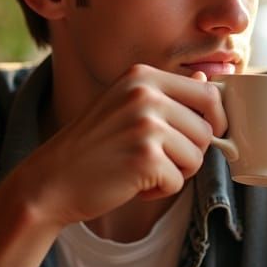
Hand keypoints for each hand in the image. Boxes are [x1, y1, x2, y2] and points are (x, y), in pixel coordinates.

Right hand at [23, 64, 226, 231]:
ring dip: (175, 173)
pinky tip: (132, 184)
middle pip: (206, 129)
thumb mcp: (126, 107)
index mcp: (142, 76)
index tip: (200, 137)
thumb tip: (208, 81)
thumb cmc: (92, 147)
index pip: (209, 93)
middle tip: (156, 160)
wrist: (51, 180)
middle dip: (189, 153)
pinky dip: (160, 191)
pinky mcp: (146, 157)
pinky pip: (179, 182)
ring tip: (141, 170)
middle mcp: (146, 94)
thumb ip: (167, 95)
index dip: (214, 120)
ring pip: (197, 157)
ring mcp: (146, 124)